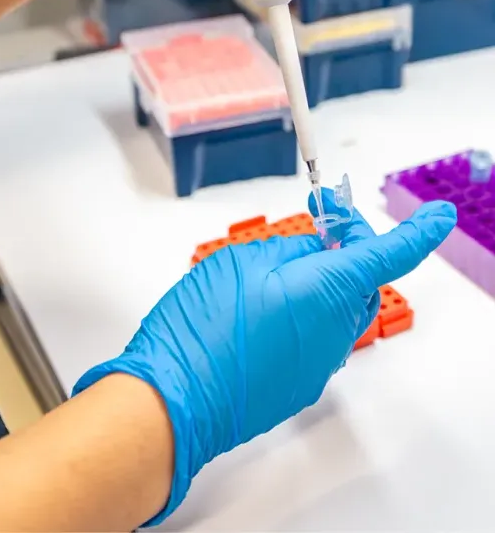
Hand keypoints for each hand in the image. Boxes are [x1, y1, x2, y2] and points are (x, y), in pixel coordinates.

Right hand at [73, 196, 455, 523]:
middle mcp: (333, 331)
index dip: (419, 231)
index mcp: (327, 291)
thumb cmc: (203, 330)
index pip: (390, 254)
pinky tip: (260, 309)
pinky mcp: (298, 382)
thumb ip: (288, 250)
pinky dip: (302, 312)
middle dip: (347, 247)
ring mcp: (318, 362)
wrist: (176, 400)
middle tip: (316, 223)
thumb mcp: (242, 263)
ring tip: (272, 268)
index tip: (439, 216)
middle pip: (363, 279)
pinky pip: (315, 336)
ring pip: (338, 308)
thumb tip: (313, 253)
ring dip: (320, 281)